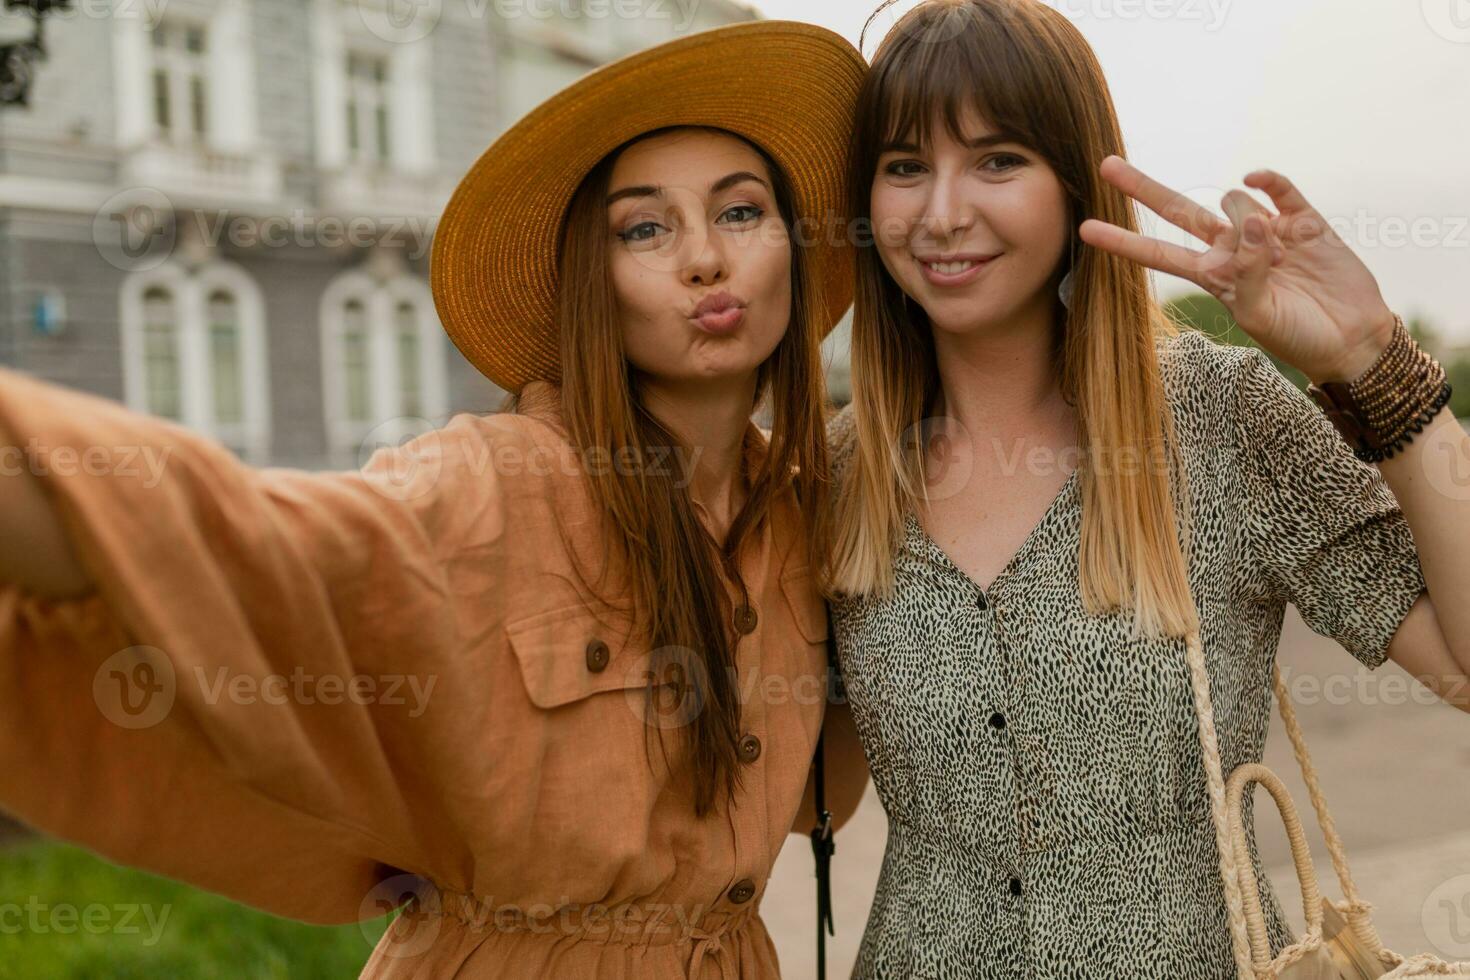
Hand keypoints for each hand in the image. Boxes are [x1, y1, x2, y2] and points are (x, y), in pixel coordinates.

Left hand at [1077, 155, 1395, 384]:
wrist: (1351, 336)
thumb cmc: (1296, 335)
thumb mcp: (1258, 315)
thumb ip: (1245, 273)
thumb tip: (1251, 222)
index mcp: (1212, 275)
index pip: (1158, 253)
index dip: (1123, 242)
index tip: (1085, 229)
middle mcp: (1232, 247)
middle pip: (1179, 211)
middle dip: (1143, 190)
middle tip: (1106, 166)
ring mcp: (1265, 230)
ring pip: (1233, 201)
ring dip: (1247, 220)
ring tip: (1279, 258)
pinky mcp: (1303, 219)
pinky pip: (1278, 189)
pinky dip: (1267, 180)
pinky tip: (1257, 178)